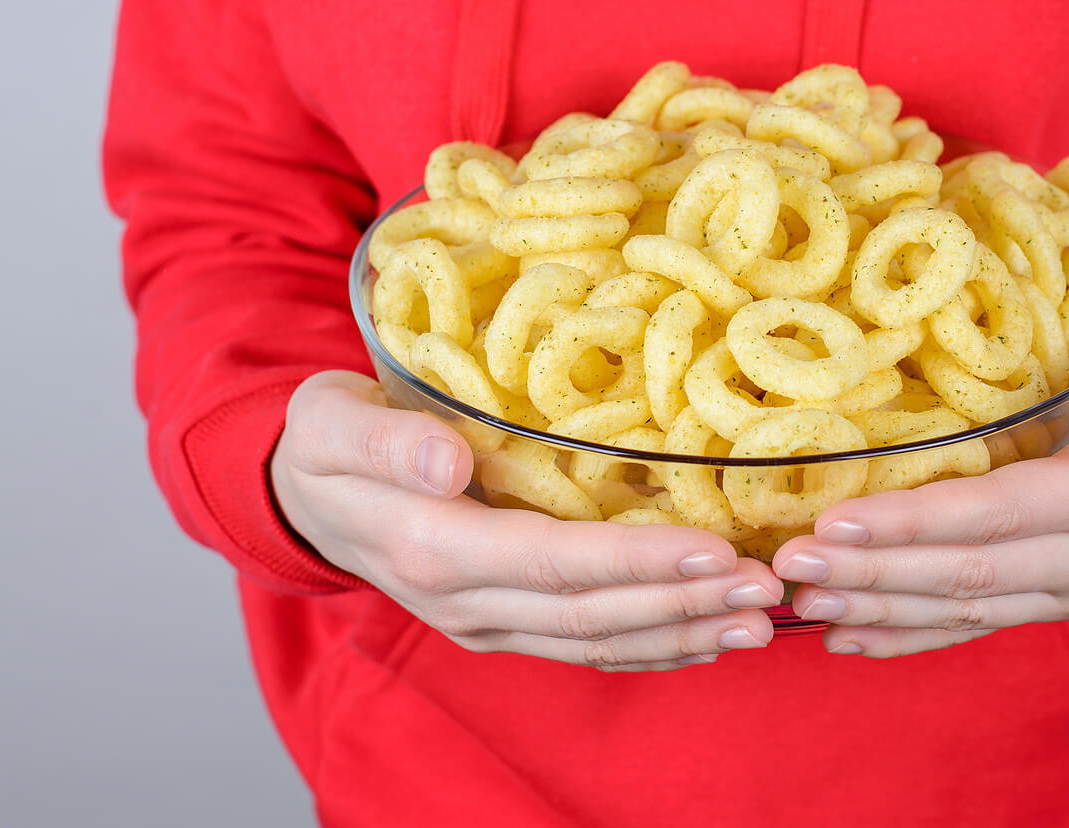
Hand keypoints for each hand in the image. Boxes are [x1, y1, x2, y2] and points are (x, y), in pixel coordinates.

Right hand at [271, 371, 781, 670]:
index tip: (713, 551)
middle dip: (683, 602)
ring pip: (596, 640)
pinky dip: (650, 647)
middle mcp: (464, 602)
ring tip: (759, 620)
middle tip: (766, 588)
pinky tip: (705, 639)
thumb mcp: (331, 422)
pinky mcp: (500, 624)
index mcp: (432, 549)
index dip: (635, 563)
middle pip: (589, 613)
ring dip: (681, 632)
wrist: (302, 493)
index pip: (552, 563)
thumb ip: (385, 442)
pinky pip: (583, 646)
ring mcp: (484, 622)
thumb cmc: (325, 442)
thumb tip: (446, 464)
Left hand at [772, 318, 1068, 657]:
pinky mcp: (1056, 601)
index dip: (915, 524)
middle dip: (872, 572)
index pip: (997, 516)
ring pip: (963, 609)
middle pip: (966, 574)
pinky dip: (910, 637)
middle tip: (791, 565)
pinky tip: (850, 637)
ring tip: (805, 601)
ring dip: (879, 608)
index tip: (839, 520)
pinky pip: (976, 626)